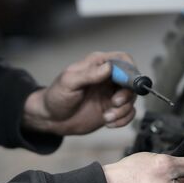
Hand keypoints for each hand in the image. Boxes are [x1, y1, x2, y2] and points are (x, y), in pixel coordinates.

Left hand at [21, 51, 135, 135]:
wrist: (51, 118)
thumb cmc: (56, 96)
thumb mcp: (69, 82)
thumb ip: (89, 74)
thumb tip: (108, 67)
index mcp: (97, 64)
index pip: (123, 60)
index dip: (130, 70)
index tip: (127, 84)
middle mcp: (107, 78)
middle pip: (131, 80)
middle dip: (127, 94)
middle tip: (114, 103)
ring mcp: (111, 94)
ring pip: (131, 98)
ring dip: (123, 110)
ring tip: (107, 117)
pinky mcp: (112, 109)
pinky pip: (128, 113)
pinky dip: (123, 120)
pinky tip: (109, 122)